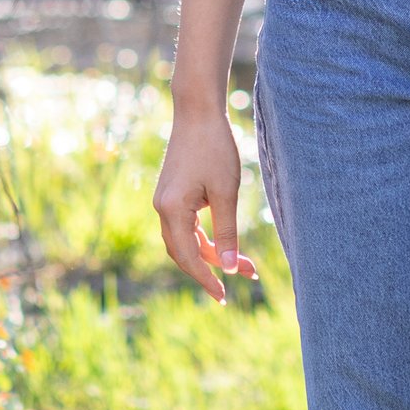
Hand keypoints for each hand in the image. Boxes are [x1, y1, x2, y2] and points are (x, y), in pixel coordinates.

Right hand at [153, 102, 258, 302]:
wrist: (197, 112)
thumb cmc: (215, 148)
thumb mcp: (226, 191)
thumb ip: (227, 230)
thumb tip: (231, 266)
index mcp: (172, 210)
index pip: (189, 257)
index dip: (207, 279)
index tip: (224, 296)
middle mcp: (162, 209)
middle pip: (185, 253)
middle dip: (214, 268)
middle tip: (247, 276)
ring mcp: (165, 201)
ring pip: (186, 240)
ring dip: (212, 253)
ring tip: (245, 262)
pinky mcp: (172, 193)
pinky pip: (186, 226)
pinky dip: (205, 238)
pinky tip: (226, 242)